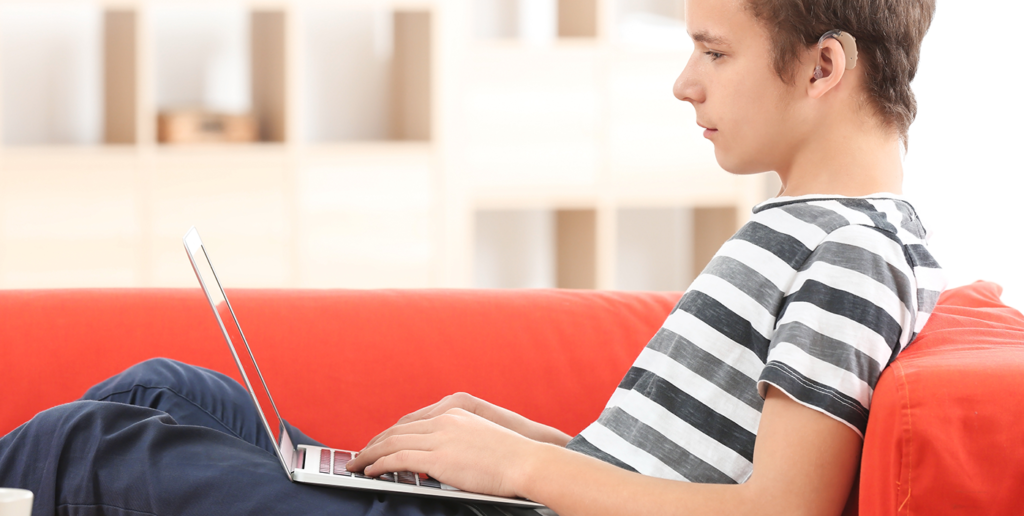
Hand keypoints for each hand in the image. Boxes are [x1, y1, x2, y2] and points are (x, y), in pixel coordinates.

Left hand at [346, 408, 540, 498]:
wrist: (528, 461)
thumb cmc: (512, 459)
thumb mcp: (481, 441)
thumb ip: (457, 444)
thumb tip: (440, 461)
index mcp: (454, 414)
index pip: (411, 423)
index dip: (389, 435)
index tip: (377, 444)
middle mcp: (444, 421)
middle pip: (397, 430)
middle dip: (374, 443)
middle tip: (358, 455)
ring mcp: (440, 437)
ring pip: (392, 443)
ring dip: (369, 454)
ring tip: (356, 465)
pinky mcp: (439, 456)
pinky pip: (398, 458)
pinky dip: (379, 464)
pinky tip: (370, 471)